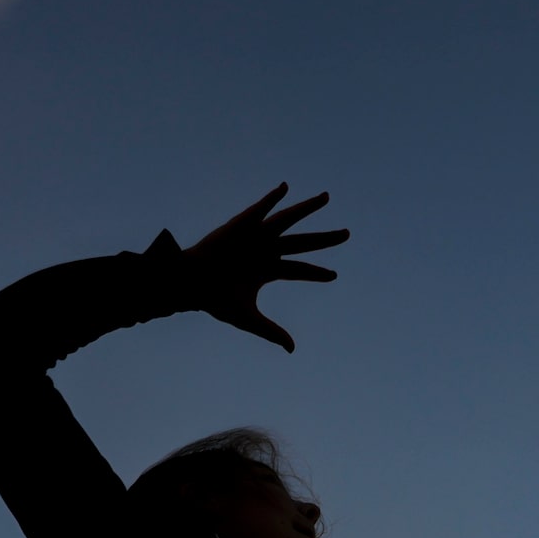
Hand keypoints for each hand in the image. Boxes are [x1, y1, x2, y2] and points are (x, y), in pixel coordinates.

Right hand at [182, 184, 347, 350]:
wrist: (191, 285)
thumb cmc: (215, 300)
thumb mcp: (248, 319)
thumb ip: (271, 331)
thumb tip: (292, 349)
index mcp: (267, 270)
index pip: (299, 269)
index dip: (316, 272)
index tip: (334, 275)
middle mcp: (266, 250)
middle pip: (302, 242)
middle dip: (325, 239)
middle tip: (347, 234)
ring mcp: (255, 236)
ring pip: (288, 220)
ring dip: (306, 208)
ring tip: (326, 197)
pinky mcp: (241, 225)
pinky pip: (260, 209)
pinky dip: (272, 198)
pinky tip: (285, 188)